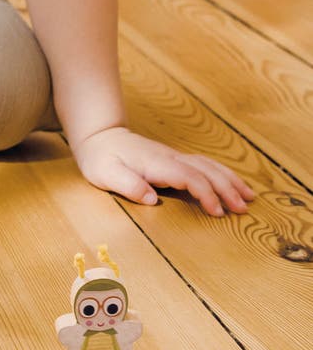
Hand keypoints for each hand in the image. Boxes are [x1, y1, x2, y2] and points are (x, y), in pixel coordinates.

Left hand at [73, 126, 254, 216]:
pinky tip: (231, 182)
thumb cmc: (101, 158)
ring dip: (229, 180)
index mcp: (156, 163)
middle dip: (227, 188)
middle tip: (243, 209)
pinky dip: (221, 173)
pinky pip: (204, 164)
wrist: (100, 136)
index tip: (217, 212)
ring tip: (249, 197)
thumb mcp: (105, 174)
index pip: (189, 176)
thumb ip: (128, 185)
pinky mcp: (174, 159)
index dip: (206, 194)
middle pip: (206, 170)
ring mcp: (174, 156)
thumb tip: (153, 199)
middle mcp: (170, 157)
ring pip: (209, 165)